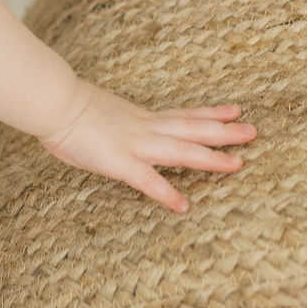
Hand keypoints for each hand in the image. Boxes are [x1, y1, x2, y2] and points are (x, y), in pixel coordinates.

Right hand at [38, 81, 256, 212]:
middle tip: (253, 130)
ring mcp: (135, 143)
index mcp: (140, 117)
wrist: (52, 101)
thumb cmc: (66, 108)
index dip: (211, 112)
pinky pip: (147, 180)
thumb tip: (116, 129)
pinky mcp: (119, 161)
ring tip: (238, 163)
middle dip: (224, 130)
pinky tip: (184, 206)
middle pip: (192, 128)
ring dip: (211, 156)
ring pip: (181, 149)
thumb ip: (115, 124)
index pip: (183, 114)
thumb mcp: (100, 114)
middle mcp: (145, 128)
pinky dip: (166, 193)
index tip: (235, 109)